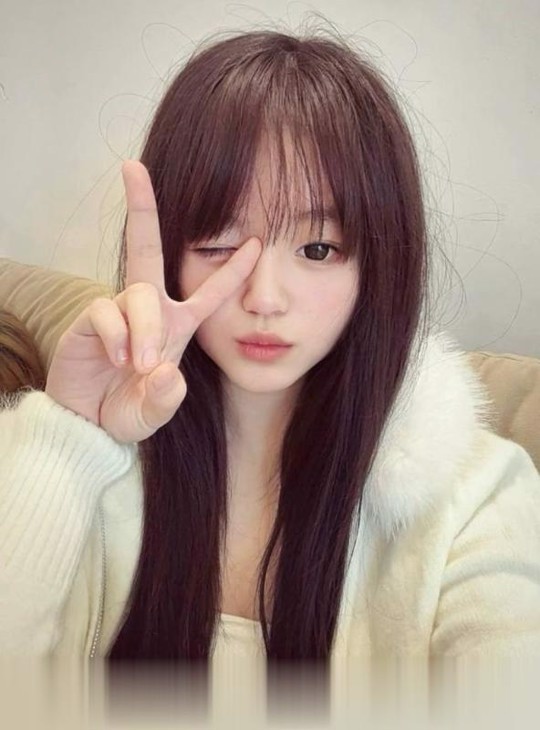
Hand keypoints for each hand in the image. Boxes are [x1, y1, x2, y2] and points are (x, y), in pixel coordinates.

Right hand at [45, 160, 260, 442]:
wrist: (89, 424)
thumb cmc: (129, 409)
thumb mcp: (155, 411)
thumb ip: (166, 398)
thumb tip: (166, 372)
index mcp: (179, 325)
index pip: (211, 292)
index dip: (234, 268)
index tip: (258, 241)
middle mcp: (150, 309)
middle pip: (147, 248)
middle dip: (142, 207)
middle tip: (133, 166)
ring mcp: (118, 311)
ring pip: (138, 293)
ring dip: (145, 328)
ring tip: (139, 364)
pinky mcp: (90, 319)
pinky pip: (107, 311)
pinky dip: (117, 335)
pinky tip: (118, 360)